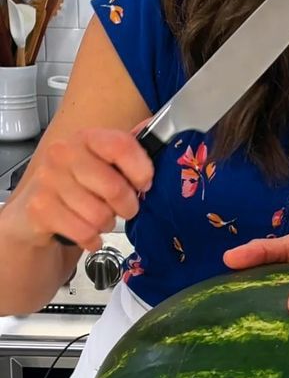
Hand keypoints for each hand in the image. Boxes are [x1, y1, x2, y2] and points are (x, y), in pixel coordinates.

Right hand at [12, 122, 153, 253]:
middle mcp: (63, 154)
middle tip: (124, 209)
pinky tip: (88, 232)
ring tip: (100, 218)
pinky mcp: (39, 208)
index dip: (141, 170)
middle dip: (127, 206)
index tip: (144, 183)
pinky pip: (84, 232)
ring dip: (107, 224)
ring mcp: (48, 180)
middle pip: (114, 187)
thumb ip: (130, 155)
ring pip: (99, 215)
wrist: (35, 211)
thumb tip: (164, 141)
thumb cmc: (78, 185)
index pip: (120, 146)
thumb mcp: (103, 164)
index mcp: (85, 138)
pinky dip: (92, 239)